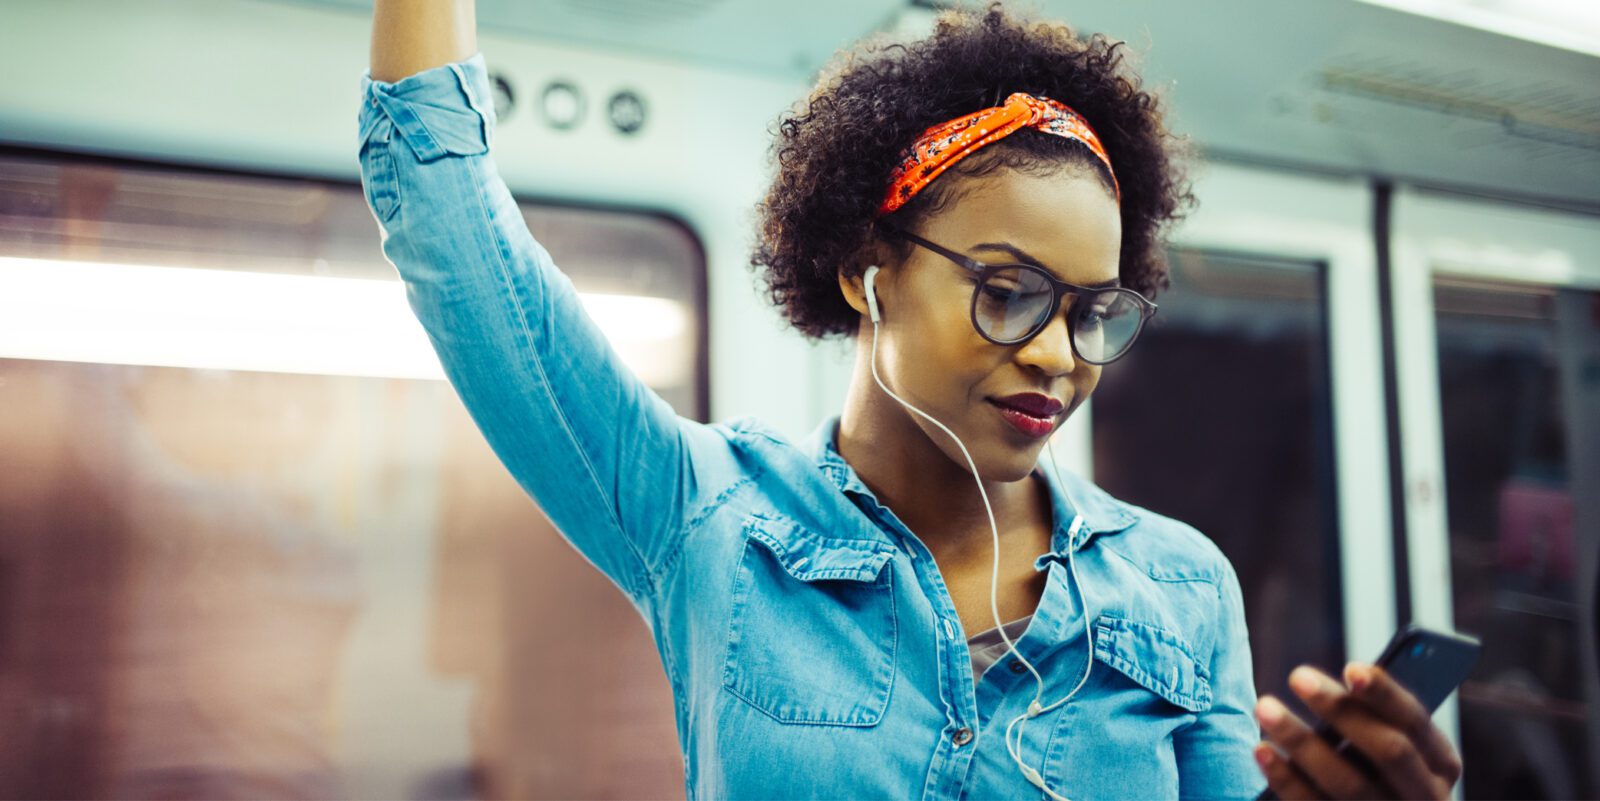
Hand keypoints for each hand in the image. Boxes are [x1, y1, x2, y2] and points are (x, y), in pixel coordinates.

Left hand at [1252, 663, 1462, 798]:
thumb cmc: (1378, 773)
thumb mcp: (1394, 749)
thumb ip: (1376, 719)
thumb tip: (1343, 678)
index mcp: (1440, 764)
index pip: (1416, 722)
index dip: (1386, 695)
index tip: (1351, 669)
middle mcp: (1426, 798)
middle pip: (1388, 751)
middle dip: (1342, 711)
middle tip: (1297, 676)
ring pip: (1349, 783)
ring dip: (1302, 741)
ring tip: (1265, 706)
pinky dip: (1286, 779)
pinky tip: (1262, 750)